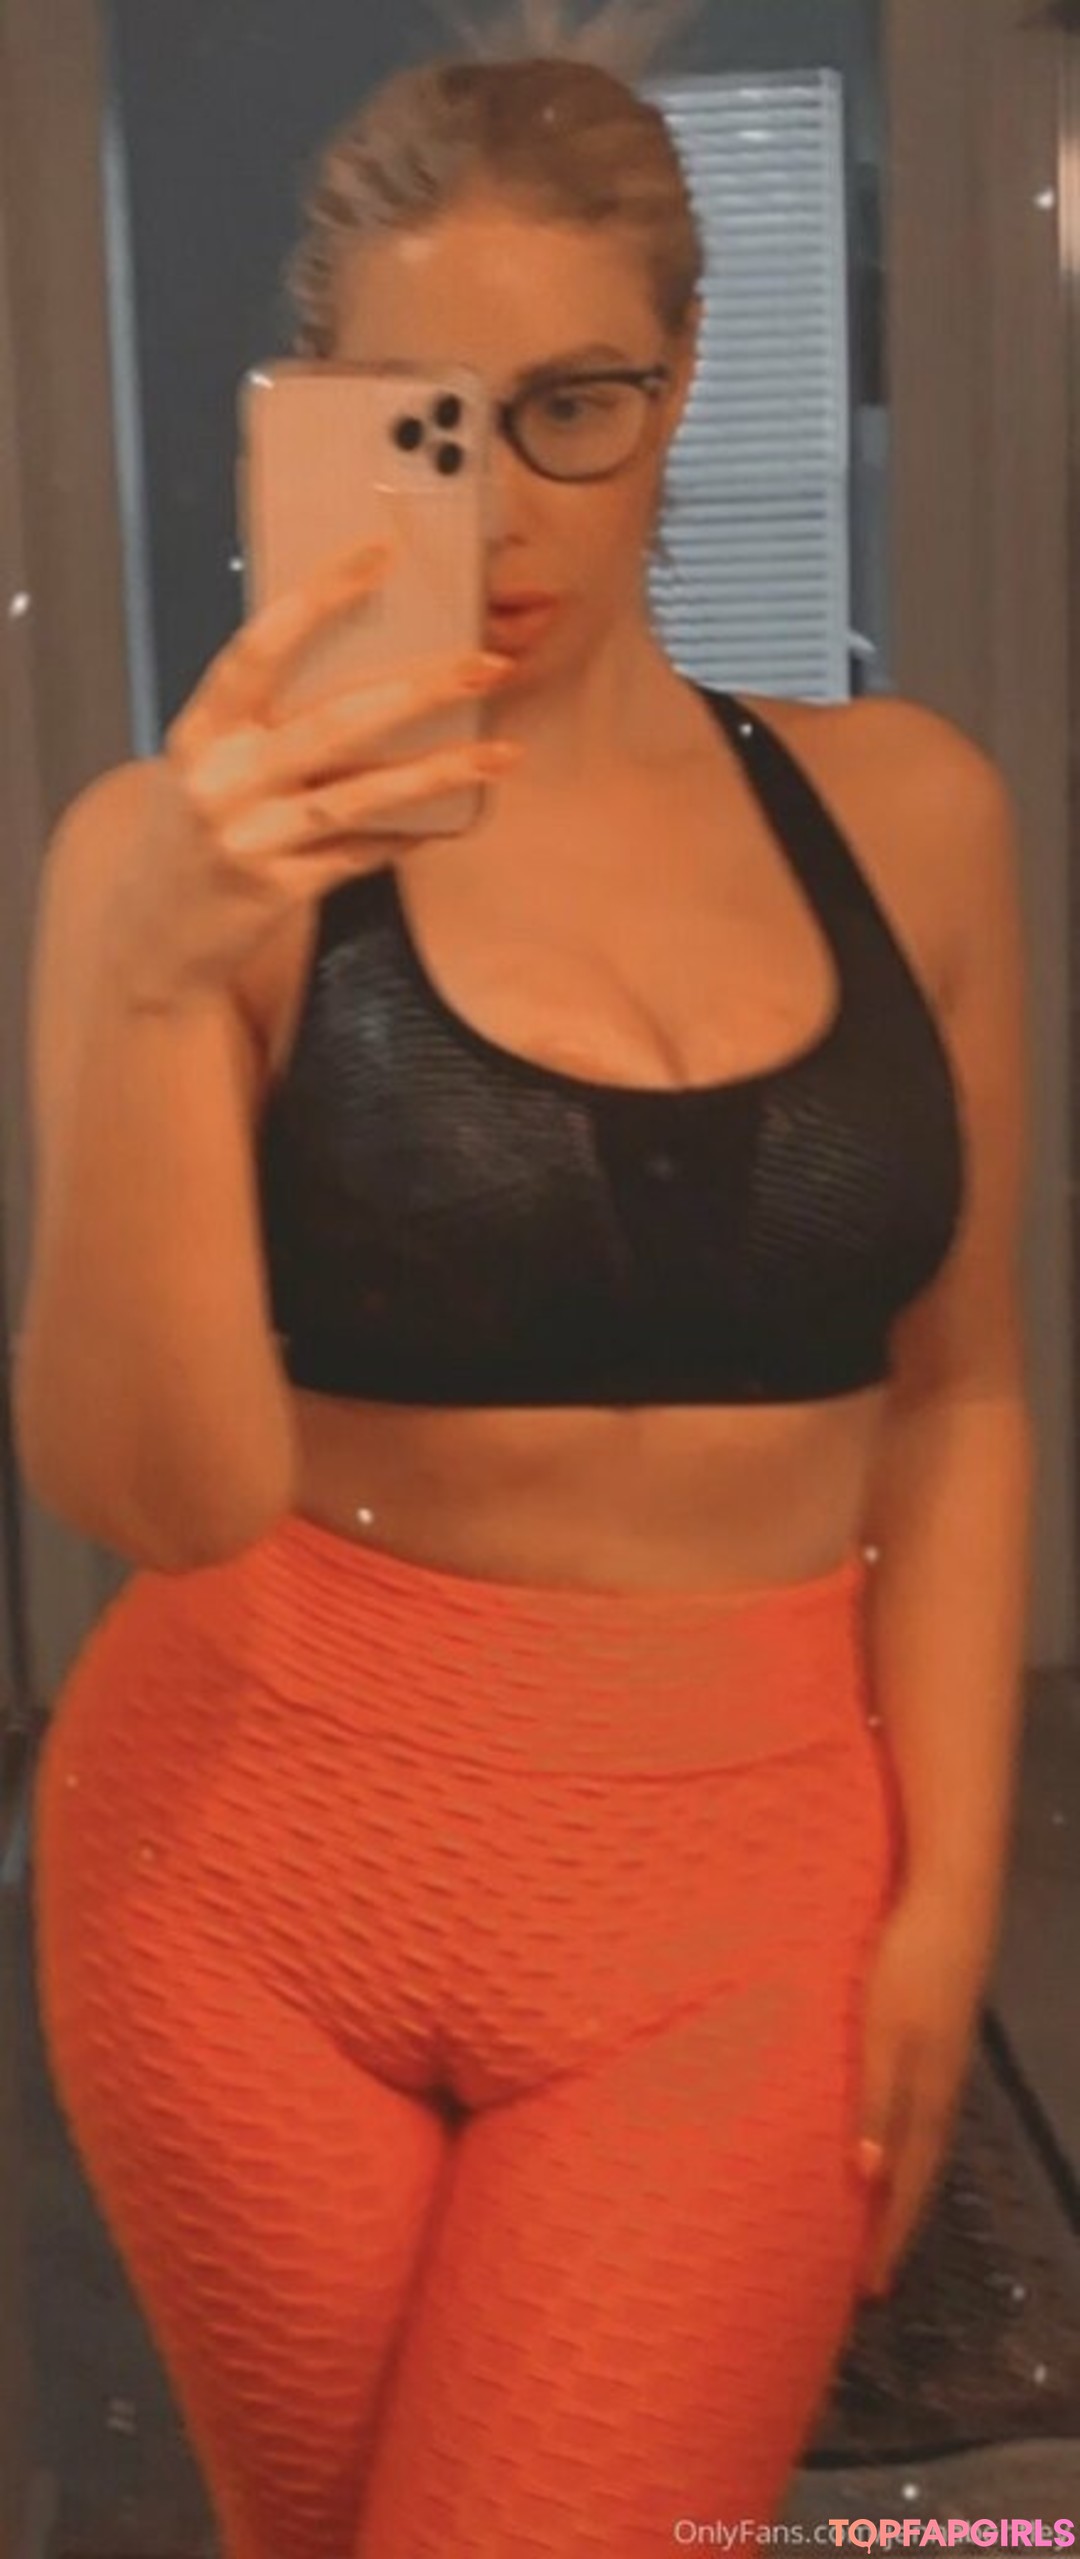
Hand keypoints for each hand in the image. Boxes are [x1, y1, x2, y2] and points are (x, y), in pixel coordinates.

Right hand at [104, 535, 519, 1012]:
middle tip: (489, 666)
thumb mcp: (206, 766)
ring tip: (502, 754)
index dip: (320, 598)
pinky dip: (406, 836)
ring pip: (361, 796)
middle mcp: (223, 780)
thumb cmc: (193, 831)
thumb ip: (263, 724)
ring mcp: (250, 838)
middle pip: (334, 722)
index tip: (378, 557)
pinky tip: (451, 823)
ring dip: (439, 773)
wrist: (150, 935)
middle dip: (420, 691)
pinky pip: (359, 855)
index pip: (263, 647)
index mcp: (203, 730)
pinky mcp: (278, 890)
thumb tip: (368, 670)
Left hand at [852, 1883, 998, 2298]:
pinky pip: (922, 2116)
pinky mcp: (940, 2039)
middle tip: (871, 2278)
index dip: (887, 2237)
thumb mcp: (881, 2034)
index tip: (869, 2290)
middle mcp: (940, 2091)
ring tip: (875, 2225)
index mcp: (927, 2097)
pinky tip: (888, 2145)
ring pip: (921, 2147)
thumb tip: (867, 2178)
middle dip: (894, 2227)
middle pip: (918, 2175)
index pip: (905, 2185)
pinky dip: (905, 2147)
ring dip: (899, 2190)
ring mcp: (944, 2066)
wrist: (951, 1903)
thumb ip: (875, 2101)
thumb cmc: (907, 1967)